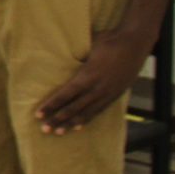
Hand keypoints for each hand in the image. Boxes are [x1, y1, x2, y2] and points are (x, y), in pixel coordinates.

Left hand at [36, 26, 154, 134]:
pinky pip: (99, 110)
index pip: (66, 94)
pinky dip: (88, 119)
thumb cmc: (108, 41)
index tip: (39, 114)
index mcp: (89, 75)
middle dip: (58, 119)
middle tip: (44, 129)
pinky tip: (79, 127)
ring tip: (58, 132)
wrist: (135, 43)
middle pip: (74, 107)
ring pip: (86, 112)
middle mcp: (98, 88)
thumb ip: (77, 59)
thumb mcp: (88, 48)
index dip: (52, 105)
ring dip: (71, 123)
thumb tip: (61, 64)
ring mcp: (108, 92)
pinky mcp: (116, 94)